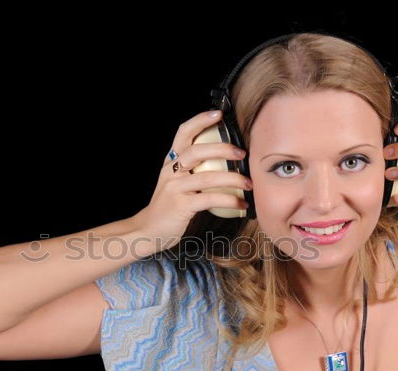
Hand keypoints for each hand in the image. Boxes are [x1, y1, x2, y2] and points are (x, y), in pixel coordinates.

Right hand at [132, 109, 251, 251]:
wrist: (148, 229)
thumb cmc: (168, 206)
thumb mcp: (176, 182)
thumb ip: (193, 170)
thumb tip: (225, 161)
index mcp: (171, 162)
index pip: (183, 133)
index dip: (200, 120)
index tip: (219, 114)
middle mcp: (171, 171)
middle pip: (197, 151)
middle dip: (222, 149)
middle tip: (242, 153)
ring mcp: (175, 188)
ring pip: (207, 177)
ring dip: (232, 179)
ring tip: (249, 183)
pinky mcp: (181, 206)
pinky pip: (209, 199)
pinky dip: (229, 200)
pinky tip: (241, 204)